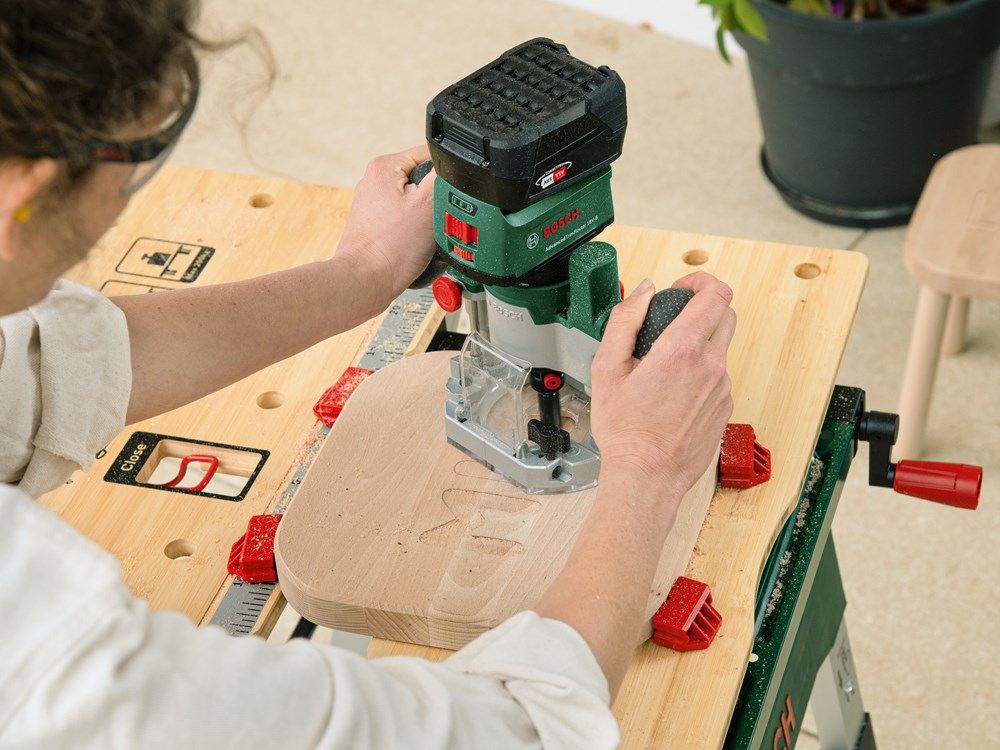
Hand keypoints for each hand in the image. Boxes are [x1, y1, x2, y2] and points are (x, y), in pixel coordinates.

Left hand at [335, 145, 436, 308]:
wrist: (365, 283)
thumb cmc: (389, 250)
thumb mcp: (427, 204)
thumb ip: (443, 177)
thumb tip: (453, 164)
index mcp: (384, 166)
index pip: (429, 155)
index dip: (447, 175)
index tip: (448, 197)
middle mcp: (375, 181)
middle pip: (425, 181)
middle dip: (437, 201)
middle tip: (436, 220)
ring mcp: (374, 205)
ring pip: (418, 204)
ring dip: (429, 219)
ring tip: (425, 235)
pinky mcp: (377, 226)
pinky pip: (408, 221)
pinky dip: (417, 232)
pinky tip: (417, 245)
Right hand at [591, 272, 735, 498]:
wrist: (646, 475)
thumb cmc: (625, 430)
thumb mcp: (606, 367)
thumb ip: (625, 319)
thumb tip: (645, 291)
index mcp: (682, 350)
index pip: (715, 294)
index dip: (700, 281)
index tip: (682, 288)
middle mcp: (711, 366)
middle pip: (726, 314)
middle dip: (703, 307)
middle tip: (674, 319)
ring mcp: (723, 388)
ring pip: (721, 347)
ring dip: (700, 343)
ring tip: (665, 366)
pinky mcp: (725, 407)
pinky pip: (719, 376)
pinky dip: (701, 372)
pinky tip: (674, 392)